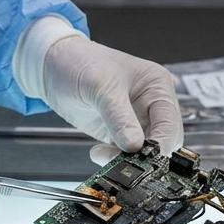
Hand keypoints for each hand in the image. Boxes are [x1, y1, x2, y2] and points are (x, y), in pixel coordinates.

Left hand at [38, 37, 182, 163]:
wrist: (53, 66)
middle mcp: (152, 105)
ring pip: (146, 152)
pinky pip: (126, 156)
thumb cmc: (80, 62)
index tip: (145, 156)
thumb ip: (119, 117)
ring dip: (128, 160)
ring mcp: (136, 121)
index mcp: (157, 86)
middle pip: (164, 141)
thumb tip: (135, 145)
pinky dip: (114, 160)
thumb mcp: (100, 86)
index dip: (161, 142)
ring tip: (103, 154)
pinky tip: (97, 152)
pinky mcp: (120, 134)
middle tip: (123, 160)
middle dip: (146, 154)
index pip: (170, 121)